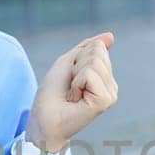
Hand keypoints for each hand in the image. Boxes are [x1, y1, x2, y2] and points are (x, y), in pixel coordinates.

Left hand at [26, 32, 117, 152]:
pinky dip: (76, 83)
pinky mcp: (105, 101)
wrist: (43, 118)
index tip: (70, 77)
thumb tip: (111, 36)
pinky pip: (90, 74)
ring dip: (75, 75)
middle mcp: (111, 85)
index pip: (98, 48)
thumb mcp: (69, 63)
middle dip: (76, 65)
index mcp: (104, 76)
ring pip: (94, 62)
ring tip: (72, 93)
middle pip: (97, 52)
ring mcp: (110, 94)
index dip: (77, 58)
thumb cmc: (52, 93)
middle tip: (70, 86)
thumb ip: (88, 48)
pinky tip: (75, 99)